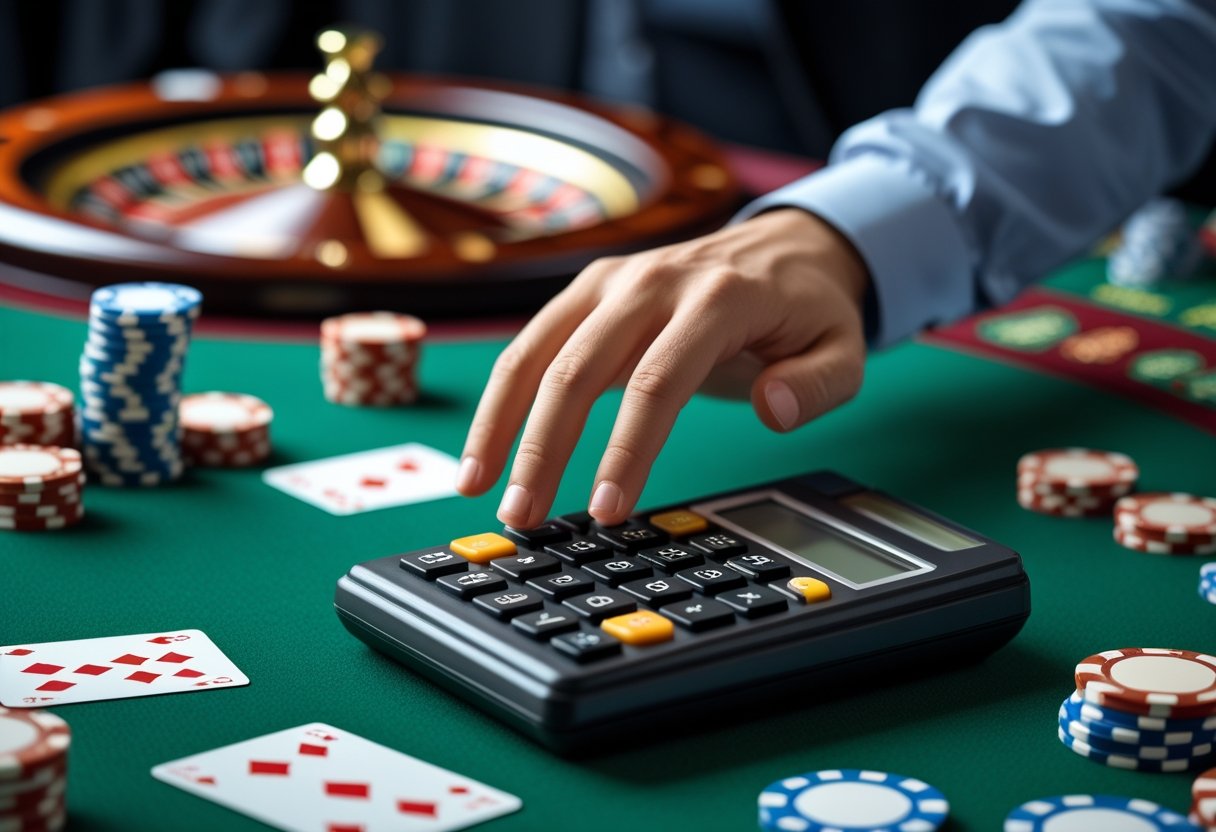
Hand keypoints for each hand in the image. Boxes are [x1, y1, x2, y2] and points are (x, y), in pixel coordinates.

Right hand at [455, 207, 870, 527]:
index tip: (605, 511)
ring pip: (535, 350)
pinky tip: (487, 447)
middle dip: (543, 448)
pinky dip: (502, 397)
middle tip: (523, 516)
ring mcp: (612, 280)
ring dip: (501, 422)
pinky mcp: (588, 291)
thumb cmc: (805, 308)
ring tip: (477, 488)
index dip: (625, 451)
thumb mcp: (843, 347)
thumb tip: (772, 409)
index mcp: (717, 297)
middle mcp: (652, 281)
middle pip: (577, 366)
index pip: (658, 381)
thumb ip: (816, 384)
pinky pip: (532, 343)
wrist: (782, 245)